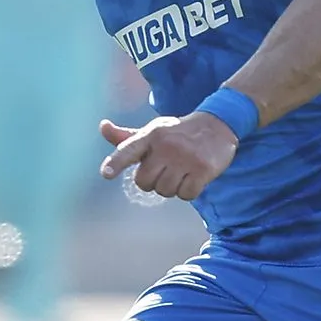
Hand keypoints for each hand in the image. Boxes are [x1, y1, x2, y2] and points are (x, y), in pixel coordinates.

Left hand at [98, 113, 238, 201]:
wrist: (217, 125)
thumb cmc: (178, 133)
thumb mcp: (153, 132)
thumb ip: (127, 137)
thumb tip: (103, 127)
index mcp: (150, 136)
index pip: (128, 150)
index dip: (116, 163)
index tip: (106, 174)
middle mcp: (166, 145)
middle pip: (144, 182)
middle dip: (153, 182)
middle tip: (166, 170)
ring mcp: (185, 158)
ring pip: (165, 191)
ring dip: (172, 188)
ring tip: (181, 172)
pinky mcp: (203, 169)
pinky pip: (186, 195)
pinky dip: (189, 192)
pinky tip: (194, 177)